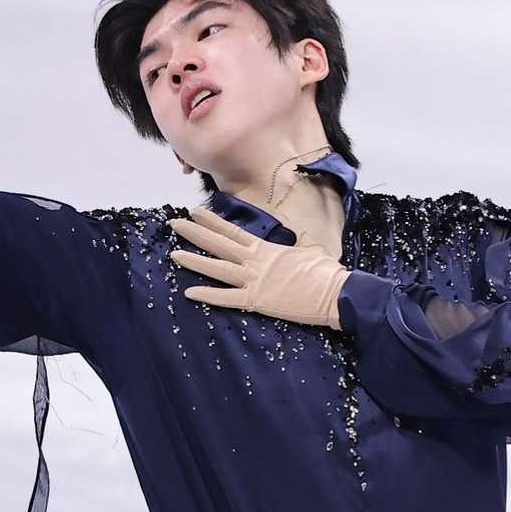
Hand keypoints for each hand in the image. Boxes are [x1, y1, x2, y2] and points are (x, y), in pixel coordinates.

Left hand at [168, 206, 349, 328]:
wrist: (337, 292)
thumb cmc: (324, 271)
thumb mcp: (308, 247)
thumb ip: (294, 238)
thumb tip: (292, 229)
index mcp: (265, 248)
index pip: (232, 231)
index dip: (211, 220)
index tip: (194, 211)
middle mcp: (255, 261)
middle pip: (218, 244)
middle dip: (194, 233)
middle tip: (174, 223)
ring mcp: (254, 280)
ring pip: (217, 268)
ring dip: (194, 261)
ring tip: (173, 254)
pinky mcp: (257, 301)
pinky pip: (227, 298)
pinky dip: (207, 295)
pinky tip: (189, 292)